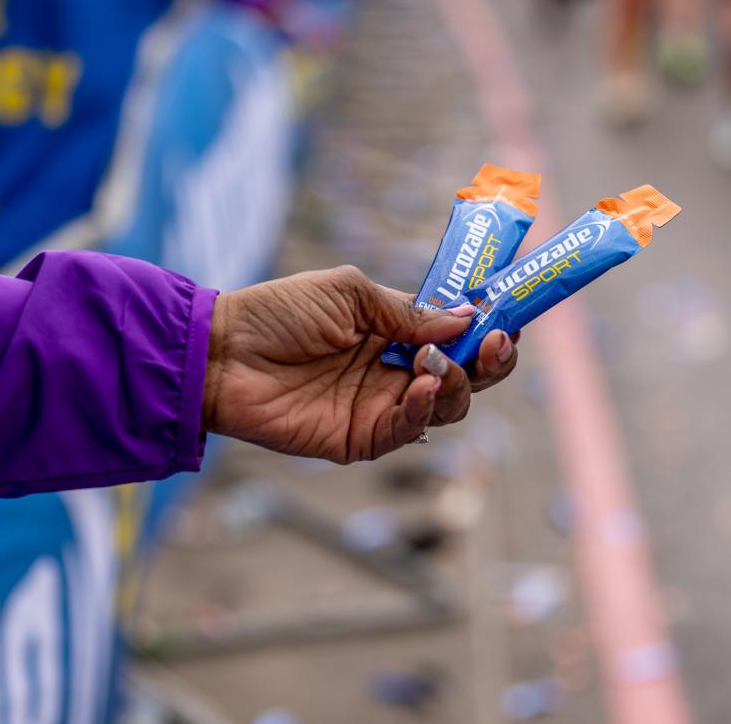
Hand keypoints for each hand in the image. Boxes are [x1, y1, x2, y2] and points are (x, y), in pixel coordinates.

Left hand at [202, 266, 517, 462]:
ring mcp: (380, 406)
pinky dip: (424, 408)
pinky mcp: (361, 437)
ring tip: (431, 360)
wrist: (223, 353)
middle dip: (489, 362)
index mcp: (394, 332)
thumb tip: (464, 318)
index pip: (455, 337)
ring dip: (455, 382)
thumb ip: (406, 310)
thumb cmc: (279, 313)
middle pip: (464, 376)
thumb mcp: (348, 293)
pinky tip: (420, 384)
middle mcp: (395, 370)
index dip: (484, 331)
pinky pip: (408, 429)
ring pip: (447, 405)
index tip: (506, 319)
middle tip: (493, 343)